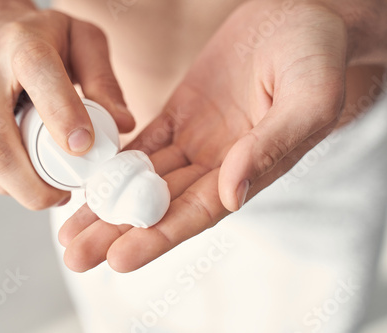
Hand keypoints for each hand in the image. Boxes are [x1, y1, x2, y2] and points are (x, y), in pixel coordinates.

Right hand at [0, 1, 134, 209]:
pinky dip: (11, 181)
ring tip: (54, 188)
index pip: (39, 78)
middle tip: (64, 195)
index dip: (63, 117)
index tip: (85, 148)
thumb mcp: (83, 41)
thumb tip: (122, 125)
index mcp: (21, 46)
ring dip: (23, 188)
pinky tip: (32, 175)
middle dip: (33, 186)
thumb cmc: (40, 37)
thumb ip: (105, 80)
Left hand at [58, 0, 360, 271]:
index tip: (118, 259)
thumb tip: (231, 194)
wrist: (300, 17)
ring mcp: (197, 139)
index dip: (158, 237)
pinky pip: (143, 143)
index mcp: (251, 169)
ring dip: (108, 205)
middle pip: (161, 205)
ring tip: (70, 232)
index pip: (198, 212)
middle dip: (118, 232)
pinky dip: (115, 164)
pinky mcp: (181, 114)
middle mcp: (219, 163)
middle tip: (75, 256)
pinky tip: (89, 181)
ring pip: (144, 180)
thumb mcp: (309, 98)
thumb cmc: (316, 56)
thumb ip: (273, 146)